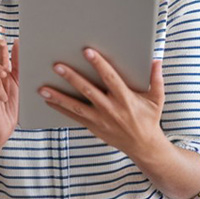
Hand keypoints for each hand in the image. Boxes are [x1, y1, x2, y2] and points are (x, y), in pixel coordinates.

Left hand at [40, 48, 164, 155]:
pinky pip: (74, 118)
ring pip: (76, 107)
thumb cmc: (149, 119)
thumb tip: (156, 60)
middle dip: (72, 78)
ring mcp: (100, 120)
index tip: (87, 51)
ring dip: (58, 97)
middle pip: (88, 91)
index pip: (110, 78)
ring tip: (43, 88)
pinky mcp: (94, 128)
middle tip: (57, 66)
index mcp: (126, 99)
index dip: (99, 64)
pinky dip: (60, 109)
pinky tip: (48, 101)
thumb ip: (156, 79)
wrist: (144, 146)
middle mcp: (111, 109)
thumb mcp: (156, 99)